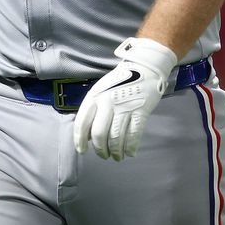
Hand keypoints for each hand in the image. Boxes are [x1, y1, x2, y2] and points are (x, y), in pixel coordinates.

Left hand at [72, 37, 177, 160]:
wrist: (145, 68)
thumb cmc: (120, 81)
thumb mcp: (101, 90)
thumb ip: (93, 110)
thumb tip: (88, 136)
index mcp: (95, 96)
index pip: (82, 122)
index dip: (80, 140)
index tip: (82, 151)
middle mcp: (107, 102)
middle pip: (99, 134)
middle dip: (101, 149)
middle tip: (104, 155)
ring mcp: (125, 106)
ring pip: (116, 137)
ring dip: (116, 151)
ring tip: (117, 156)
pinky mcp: (141, 111)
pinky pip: (134, 134)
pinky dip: (131, 147)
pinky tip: (130, 152)